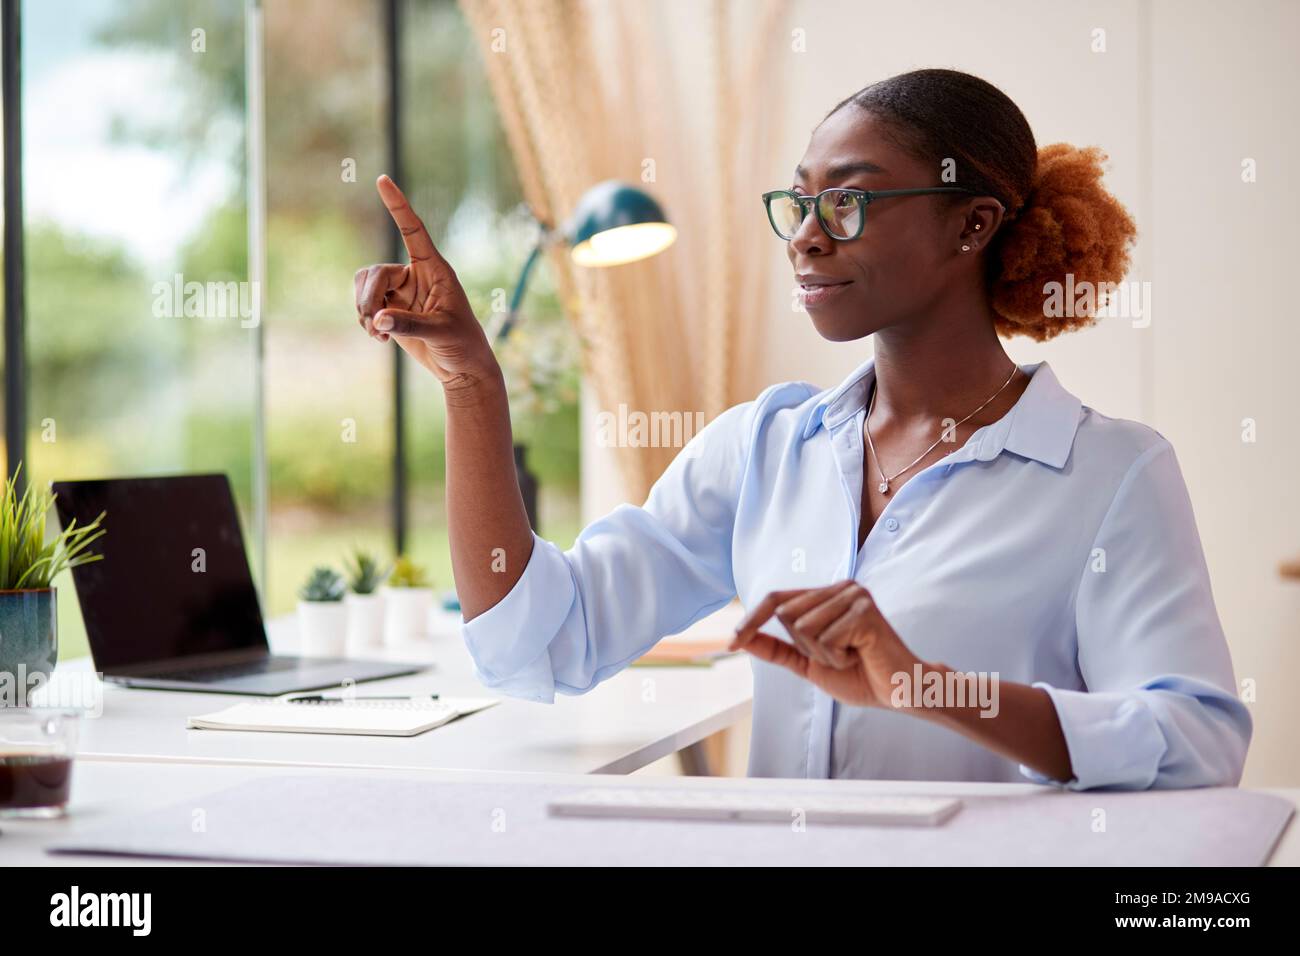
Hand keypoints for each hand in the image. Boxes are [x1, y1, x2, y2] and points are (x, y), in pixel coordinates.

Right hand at [354, 175, 500, 391]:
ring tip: (378, 334)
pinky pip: (364, 305)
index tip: (383, 179)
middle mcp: (416, 275)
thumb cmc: (462, 344)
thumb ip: (409, 325)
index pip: (413, 231)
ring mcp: (401, 292)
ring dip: (364, 310)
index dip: (398, 205)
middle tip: (375, 325)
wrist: (462, 369)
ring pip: (365, 286)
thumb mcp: (440, 332)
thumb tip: (378, 320)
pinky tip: (380, 337)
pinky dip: (366, 321)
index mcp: (435, 270)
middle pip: (376, 272)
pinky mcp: (391, 310)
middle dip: (370, 299)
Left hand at [729, 580, 923, 708]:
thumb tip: (740, 639)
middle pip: (786, 615)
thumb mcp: (808, 663)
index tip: (730, 643)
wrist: (898, 691)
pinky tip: (861, 655)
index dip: (751, 620)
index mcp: (826, 594)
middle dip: (805, 647)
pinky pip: (826, 639)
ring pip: (803, 628)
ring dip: (824, 655)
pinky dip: (839, 657)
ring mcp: (854, 595)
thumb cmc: (859, 674)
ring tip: (852, 655)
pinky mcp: (865, 611)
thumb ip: (777, 649)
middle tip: (839, 655)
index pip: (776, 598)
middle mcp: (840, 587)